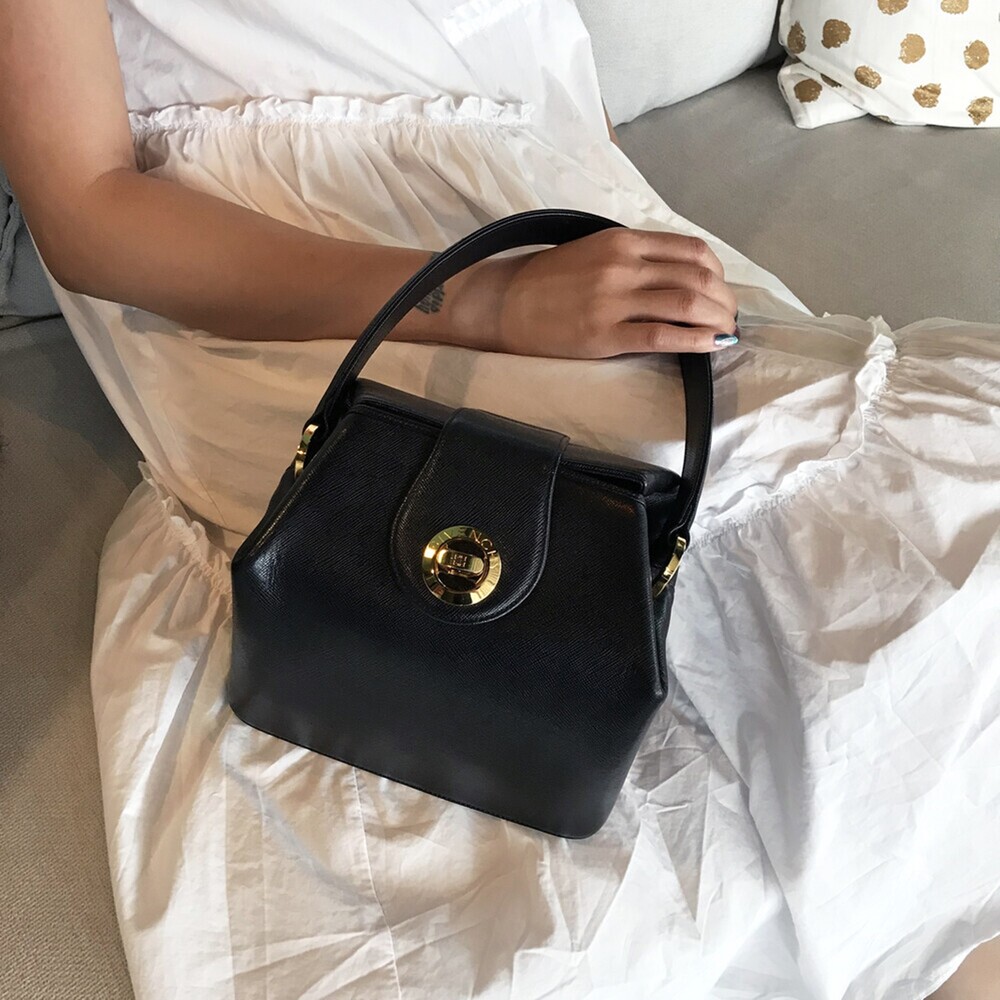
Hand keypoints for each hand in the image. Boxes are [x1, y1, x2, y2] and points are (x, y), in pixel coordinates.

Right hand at [456, 228, 739, 357]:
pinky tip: (711, 347)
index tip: (722, 290)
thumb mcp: (595, 251)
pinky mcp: (606, 334)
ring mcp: (615, 300)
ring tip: (725, 333)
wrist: (504, 303)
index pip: (691, 250)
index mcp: (623, 241)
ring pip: (687, 304)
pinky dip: (697, 341)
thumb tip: (680, 276)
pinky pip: (664, 335)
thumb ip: (635, 257)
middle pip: (697, 278)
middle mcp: (624, 265)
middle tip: (730, 316)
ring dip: (717, 321)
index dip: (718, 273)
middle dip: (724, 300)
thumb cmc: (549, 280)